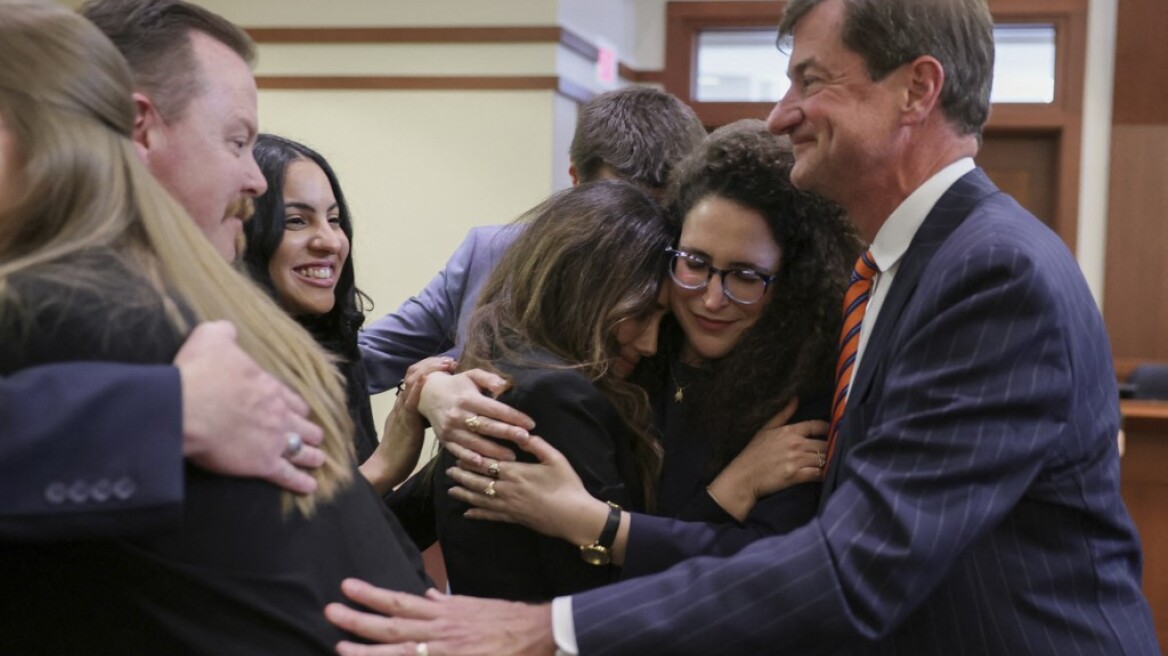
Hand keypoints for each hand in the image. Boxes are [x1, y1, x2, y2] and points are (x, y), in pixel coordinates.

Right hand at [175, 321, 324, 493]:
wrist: (186, 405)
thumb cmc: (199, 371)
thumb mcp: (212, 337)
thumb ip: (224, 333)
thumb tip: (228, 330)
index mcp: (268, 387)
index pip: (291, 398)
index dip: (296, 406)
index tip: (300, 412)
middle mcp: (278, 413)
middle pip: (302, 424)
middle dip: (309, 431)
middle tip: (315, 437)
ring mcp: (274, 439)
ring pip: (301, 450)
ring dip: (312, 455)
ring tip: (319, 460)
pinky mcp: (262, 463)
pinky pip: (287, 475)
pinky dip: (300, 482)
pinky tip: (310, 487)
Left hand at [325, 579, 554, 655]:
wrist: (538, 633)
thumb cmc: (507, 618)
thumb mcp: (474, 604)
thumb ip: (447, 604)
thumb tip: (427, 597)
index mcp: (443, 613)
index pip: (399, 602)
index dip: (371, 595)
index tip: (347, 587)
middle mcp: (440, 632)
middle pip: (391, 627)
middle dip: (358, 620)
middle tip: (330, 611)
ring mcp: (446, 652)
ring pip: (400, 652)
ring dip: (367, 652)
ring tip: (340, 646)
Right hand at [361, 356, 456, 493]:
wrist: (385, 467)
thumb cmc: (402, 451)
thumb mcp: (414, 428)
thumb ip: (423, 416)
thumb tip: (440, 408)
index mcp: (404, 403)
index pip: (415, 376)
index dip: (430, 366)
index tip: (447, 363)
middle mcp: (401, 402)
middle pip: (413, 373)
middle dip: (432, 363)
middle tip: (449, 360)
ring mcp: (402, 410)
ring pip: (411, 382)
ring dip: (429, 369)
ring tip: (445, 363)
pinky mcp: (404, 421)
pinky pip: (409, 400)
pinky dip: (417, 387)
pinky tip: (426, 378)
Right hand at [418, 369, 534, 464]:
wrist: (428, 395)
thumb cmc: (457, 385)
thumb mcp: (472, 375)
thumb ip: (489, 379)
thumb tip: (505, 386)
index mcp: (468, 398)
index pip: (495, 409)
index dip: (514, 417)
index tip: (531, 424)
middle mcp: (458, 415)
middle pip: (487, 427)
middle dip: (508, 433)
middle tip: (526, 440)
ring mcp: (450, 430)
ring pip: (475, 443)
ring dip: (494, 451)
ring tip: (512, 457)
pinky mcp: (444, 440)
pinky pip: (459, 452)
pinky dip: (470, 459)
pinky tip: (483, 464)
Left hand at [446, 436, 608, 545]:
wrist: (574, 515)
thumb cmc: (567, 484)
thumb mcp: (555, 458)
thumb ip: (537, 445)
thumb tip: (522, 433)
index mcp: (515, 471)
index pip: (486, 463)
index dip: (471, 458)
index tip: (458, 454)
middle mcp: (506, 489)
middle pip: (478, 481)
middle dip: (462, 476)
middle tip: (448, 472)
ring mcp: (508, 506)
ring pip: (480, 499)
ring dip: (464, 494)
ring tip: (451, 491)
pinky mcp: (513, 518)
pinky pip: (490, 516)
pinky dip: (477, 514)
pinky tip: (467, 513)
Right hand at [707, 399, 827, 520]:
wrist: (744, 477)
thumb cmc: (753, 453)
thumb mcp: (766, 429)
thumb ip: (783, 414)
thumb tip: (795, 398)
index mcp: (789, 431)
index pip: (817, 425)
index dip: (829, 429)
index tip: (833, 434)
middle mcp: (795, 444)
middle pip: (825, 443)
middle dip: (831, 447)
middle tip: (835, 451)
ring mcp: (796, 460)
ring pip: (824, 458)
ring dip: (830, 461)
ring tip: (833, 463)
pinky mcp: (796, 476)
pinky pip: (819, 474)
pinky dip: (825, 474)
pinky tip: (827, 475)